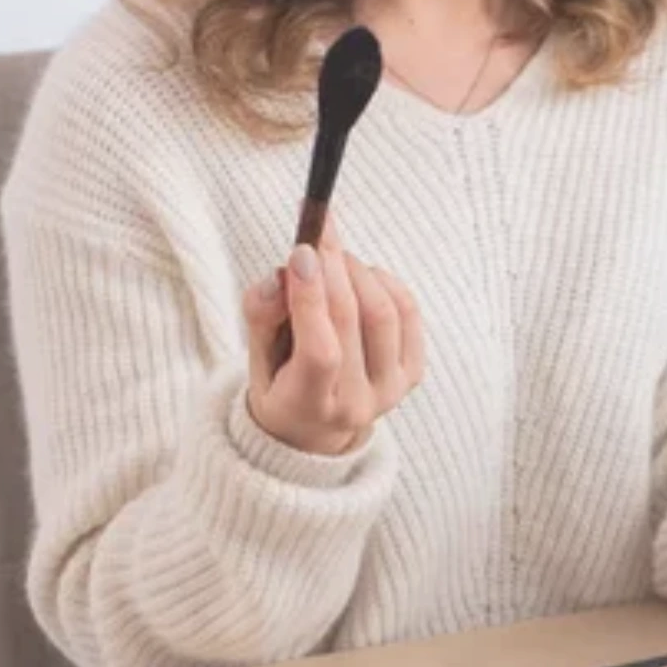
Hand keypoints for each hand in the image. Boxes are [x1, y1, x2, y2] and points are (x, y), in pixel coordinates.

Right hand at [241, 231, 424, 455]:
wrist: (316, 429)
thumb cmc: (280, 386)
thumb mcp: (256, 360)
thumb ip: (261, 317)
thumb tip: (281, 276)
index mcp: (307, 407)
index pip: (319, 352)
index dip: (311, 299)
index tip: (301, 253)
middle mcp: (355, 405)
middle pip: (351, 322)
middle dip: (332, 268)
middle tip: (318, 236)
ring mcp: (389, 392)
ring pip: (384, 314)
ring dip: (358, 272)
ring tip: (335, 259)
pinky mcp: (410, 375)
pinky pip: (408, 315)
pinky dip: (387, 284)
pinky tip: (364, 275)